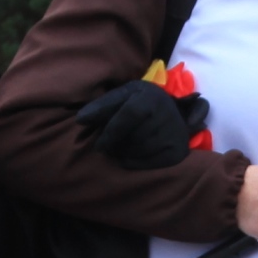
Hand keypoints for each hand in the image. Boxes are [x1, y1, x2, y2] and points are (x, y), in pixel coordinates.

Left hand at [79, 74, 204, 169]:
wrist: (171, 114)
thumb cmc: (138, 103)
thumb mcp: (121, 97)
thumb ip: (101, 106)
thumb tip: (81, 119)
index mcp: (150, 95)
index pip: (130, 114)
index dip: (112, 132)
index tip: (99, 146)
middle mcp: (167, 112)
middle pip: (135, 136)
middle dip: (117, 145)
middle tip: (108, 147)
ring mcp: (174, 133)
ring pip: (141, 150)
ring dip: (124, 154)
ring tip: (119, 149)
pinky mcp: (177, 151)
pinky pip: (150, 163)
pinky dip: (134, 163)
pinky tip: (130, 156)